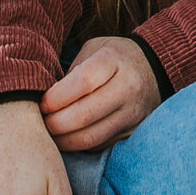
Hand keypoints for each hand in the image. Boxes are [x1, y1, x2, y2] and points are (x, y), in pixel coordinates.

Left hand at [41, 36, 160, 151]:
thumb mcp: (94, 49)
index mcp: (114, 60)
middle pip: (85, 114)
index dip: (57, 97)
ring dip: (64, 140)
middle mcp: (127, 87)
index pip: (83, 82)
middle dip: (55, 123)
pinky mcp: (132, 132)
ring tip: (50, 134)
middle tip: (40, 122)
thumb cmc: (115, 56)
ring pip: (92, 137)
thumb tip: (46, 98)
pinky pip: (100, 145)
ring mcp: (132, 113)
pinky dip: (79, 145)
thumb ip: (73, 70)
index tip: (42, 103)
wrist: (155, 67)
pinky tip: (68, 138)